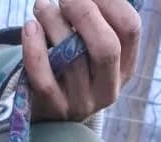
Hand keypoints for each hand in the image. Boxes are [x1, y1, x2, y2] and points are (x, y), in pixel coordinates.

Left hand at [23, 0, 140, 122]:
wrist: (48, 112)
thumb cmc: (72, 62)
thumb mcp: (91, 44)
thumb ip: (95, 17)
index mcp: (125, 66)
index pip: (130, 28)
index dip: (110, 0)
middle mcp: (108, 88)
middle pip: (107, 47)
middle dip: (84, 12)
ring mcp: (81, 102)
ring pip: (72, 57)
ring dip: (53, 21)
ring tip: (42, 6)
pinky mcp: (54, 109)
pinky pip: (44, 78)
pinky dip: (34, 48)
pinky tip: (30, 28)